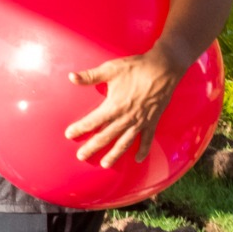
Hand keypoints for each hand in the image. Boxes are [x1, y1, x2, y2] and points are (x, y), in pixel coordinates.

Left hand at [63, 44, 188, 166]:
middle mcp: (126, 118)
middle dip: (92, 147)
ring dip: (114, 155)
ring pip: (124, 143)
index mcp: (114, 106)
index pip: (92, 121)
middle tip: (81, 156)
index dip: (80, 128)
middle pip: (105, 136)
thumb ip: (90, 76)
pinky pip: (147, 140)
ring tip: (105, 164)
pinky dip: (143, 150)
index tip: (69, 134)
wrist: (164, 68)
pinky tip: (138, 159)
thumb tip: (71, 77)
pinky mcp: (152, 121)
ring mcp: (140, 121)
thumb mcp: (110, 69)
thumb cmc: (136, 67)